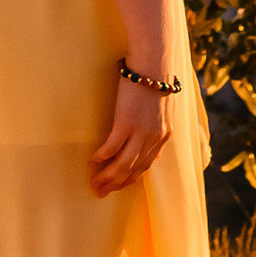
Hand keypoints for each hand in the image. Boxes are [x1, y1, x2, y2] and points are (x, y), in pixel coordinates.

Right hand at [90, 73, 169, 195]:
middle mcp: (153, 139)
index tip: (119, 186)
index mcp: (163, 136)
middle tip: (100, 192)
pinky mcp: (126, 123)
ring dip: (107, 177)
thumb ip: (158, 129)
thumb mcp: (163, 110)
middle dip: (116, 184)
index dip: (131, 179)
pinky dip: (101, 158)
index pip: (146, 166)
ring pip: (122, 165)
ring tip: (94, 183)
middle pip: (133, 170)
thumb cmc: (156, 80)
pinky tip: (92, 162)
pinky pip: (111, 148)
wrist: (154, 64)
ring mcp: (140, 133)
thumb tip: (153, 149)